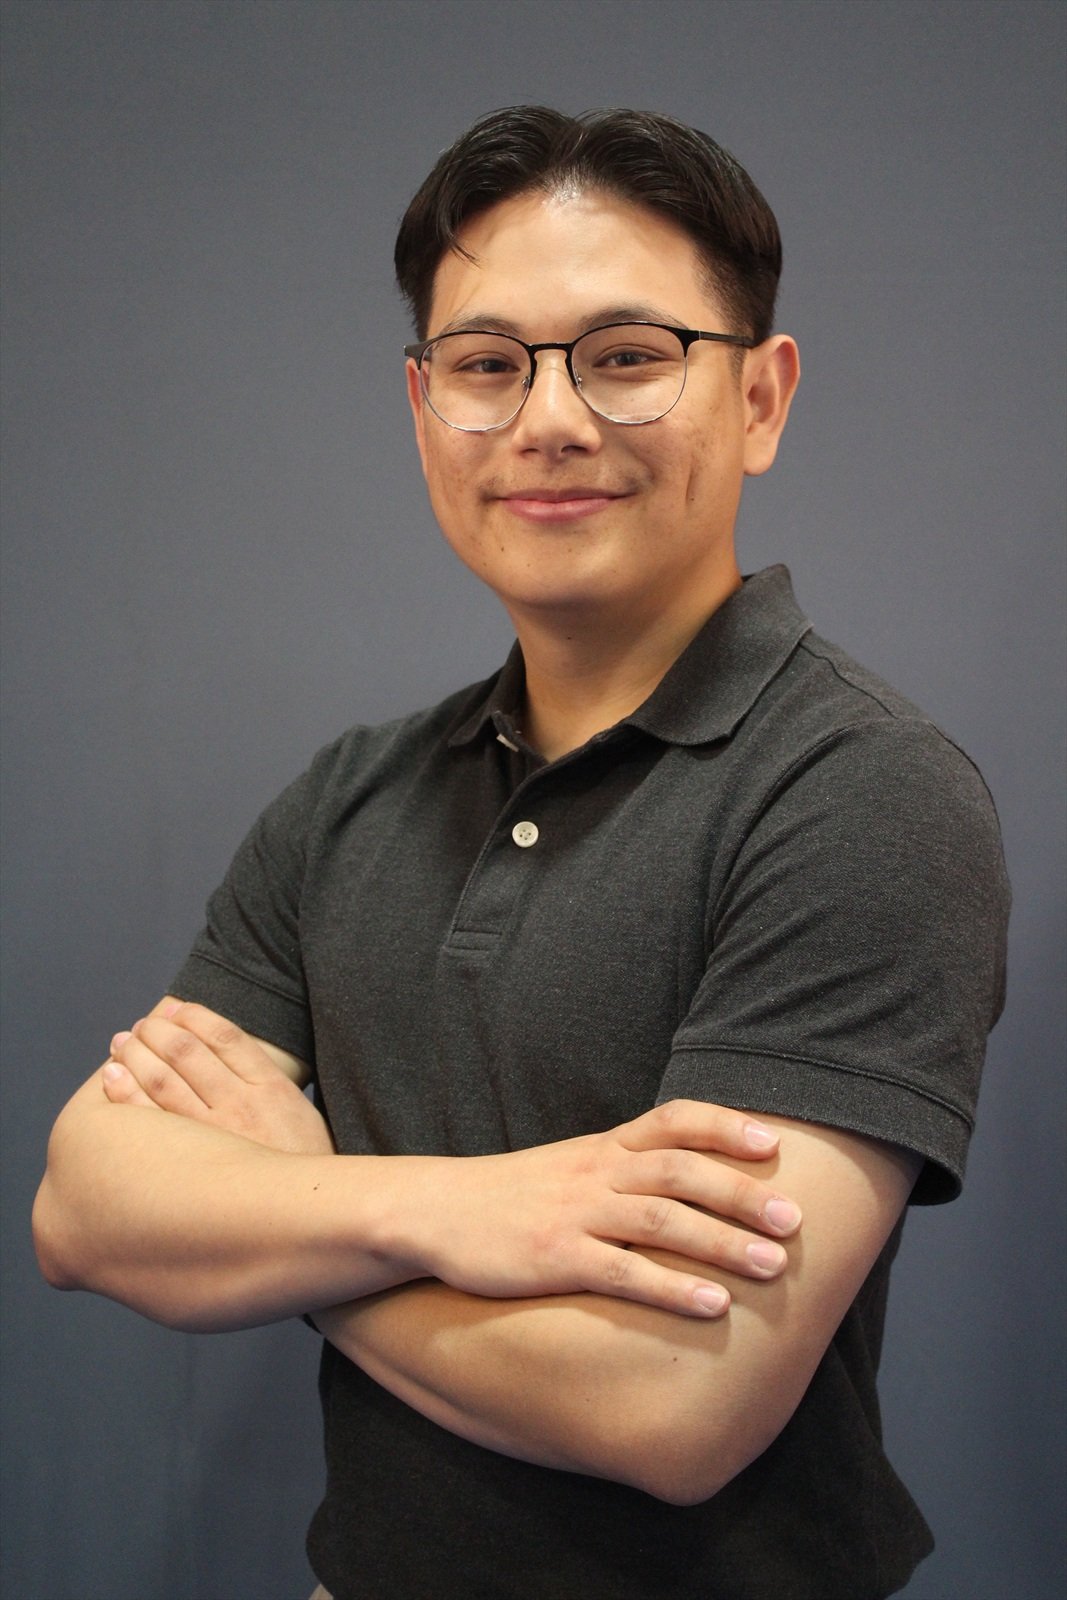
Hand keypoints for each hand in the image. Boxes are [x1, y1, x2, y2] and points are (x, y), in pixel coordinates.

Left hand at [103, 1002, 334, 1156]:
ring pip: (161, 1079)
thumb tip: (230, 1053)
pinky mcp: (190, 1166)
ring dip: (135, 1053)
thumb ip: (271, 1083)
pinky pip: (148, 1119)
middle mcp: (241, 1105)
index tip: (175, 1009)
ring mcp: (213, 1136)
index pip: (224, 1035)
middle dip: (156, 1031)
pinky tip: (112, 1076)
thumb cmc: (303, 1169)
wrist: (309, 1222)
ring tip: (122, 1043)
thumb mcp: (303, 1114)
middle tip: (141, 1026)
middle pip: (186, 1051)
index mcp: (273, 1087)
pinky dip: (125, 1092)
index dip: (193, 1016)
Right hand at [403, 1100, 801, 1317]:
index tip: (774, 1141)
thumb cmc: (514, 1195)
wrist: (434, 1212)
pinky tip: (712, 1306)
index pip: (673, 1120)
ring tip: (775, 1265)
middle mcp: (596, 1172)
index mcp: (603, 1147)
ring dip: (724, 1241)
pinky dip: (672, 1288)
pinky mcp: (555, 1258)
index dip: (726, 1125)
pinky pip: (624, 1272)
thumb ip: (626, 1167)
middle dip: (743, 1193)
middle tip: (796, 1218)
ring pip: (662, 1220)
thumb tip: (692, 1178)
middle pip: (682, 1171)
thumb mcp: (572, 1165)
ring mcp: (576, 1214)